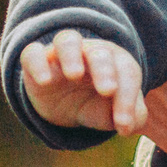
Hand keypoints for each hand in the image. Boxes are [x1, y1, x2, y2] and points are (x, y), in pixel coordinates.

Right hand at [20, 30, 146, 134]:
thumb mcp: (114, 114)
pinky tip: (44, 81)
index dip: (127, 99)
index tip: (123, 126)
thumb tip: (129, 124)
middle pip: (100, 52)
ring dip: (72, 55)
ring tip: (74, 75)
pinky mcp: (37, 61)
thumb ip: (133, 117)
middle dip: (105, 70)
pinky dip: (37, 62)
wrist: (64, 104)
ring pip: (67, 40)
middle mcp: (90, 53)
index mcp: (116, 62)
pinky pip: (33, 52)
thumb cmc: (96, 103)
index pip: (126, 72)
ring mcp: (62, 55)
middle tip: (108, 91)